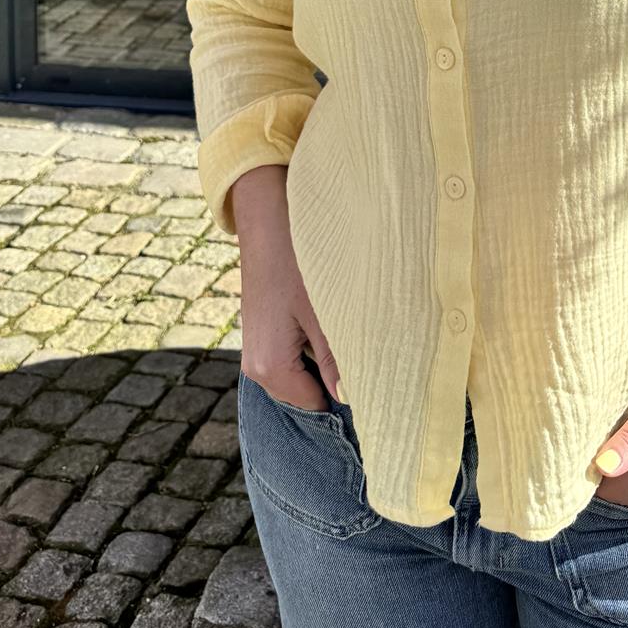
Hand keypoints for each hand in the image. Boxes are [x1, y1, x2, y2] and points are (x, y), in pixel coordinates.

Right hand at [233, 165, 343, 412]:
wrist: (267, 221)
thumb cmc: (297, 263)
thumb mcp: (325, 314)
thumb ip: (337, 360)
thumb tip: (352, 397)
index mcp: (271, 369)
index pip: (316, 406)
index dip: (346, 397)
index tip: (373, 382)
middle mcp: (255, 369)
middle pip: (304, 396)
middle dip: (333, 381)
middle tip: (365, 357)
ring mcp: (255, 352)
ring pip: (298, 377)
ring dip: (322, 364)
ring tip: (345, 335)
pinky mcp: (260, 336)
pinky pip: (289, 359)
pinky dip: (310, 350)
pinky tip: (326, 325)